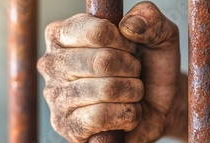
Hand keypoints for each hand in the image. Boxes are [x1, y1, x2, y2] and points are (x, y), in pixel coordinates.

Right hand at [37, 2, 180, 142]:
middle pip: (102, 61)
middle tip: (132, 73)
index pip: (96, 32)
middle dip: (131, 68)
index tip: (129, 48)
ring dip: (132, 92)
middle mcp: (51, 63)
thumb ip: (149, 17)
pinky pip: (101, 117)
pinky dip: (127, 115)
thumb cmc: (149, 68)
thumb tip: (129, 26)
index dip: (124, 42)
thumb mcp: (158, 34)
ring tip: (129, 93)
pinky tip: (123, 114)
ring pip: (106, 89)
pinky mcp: (65, 125)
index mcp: (61, 34)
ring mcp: (55, 96)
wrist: (157, 108)